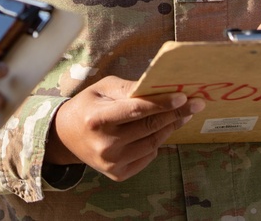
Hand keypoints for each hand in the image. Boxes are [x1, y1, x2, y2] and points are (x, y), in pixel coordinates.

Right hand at [45, 76, 204, 181]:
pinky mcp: (117, 174)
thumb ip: (129, 88)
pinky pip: (147, 157)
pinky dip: (156, 143)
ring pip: (152, 143)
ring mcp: (112, 162)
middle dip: (175, 114)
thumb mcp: (102, 89)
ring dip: (169, 128)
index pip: (136, 110)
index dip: (162, 104)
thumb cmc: (87, 106)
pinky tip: (158, 131)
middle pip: (149, 127)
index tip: (184, 96)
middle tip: (194, 104)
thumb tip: (159, 87)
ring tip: (181, 115)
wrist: (66, 136)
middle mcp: (105, 144)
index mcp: (98, 119)